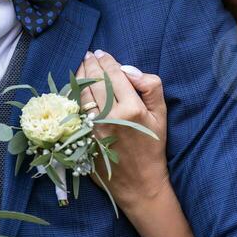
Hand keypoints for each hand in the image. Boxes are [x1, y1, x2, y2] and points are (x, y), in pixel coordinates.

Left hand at [74, 50, 168, 209]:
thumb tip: (129, 70)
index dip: (106, 60)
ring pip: (81, 94)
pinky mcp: (83, 139)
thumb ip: (150, 87)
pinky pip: (76, 111)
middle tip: (89, 56)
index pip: (114, 75)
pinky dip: (74, 96)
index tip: (101, 53)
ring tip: (82, 67)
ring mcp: (93, 129)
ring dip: (80, 77)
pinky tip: (77, 89)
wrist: (139, 182)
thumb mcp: (161, 115)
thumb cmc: (152, 147)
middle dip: (90, 64)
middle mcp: (109, 117)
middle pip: (94, 81)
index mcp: (131, 109)